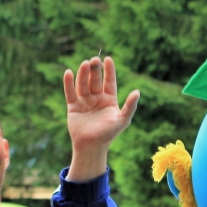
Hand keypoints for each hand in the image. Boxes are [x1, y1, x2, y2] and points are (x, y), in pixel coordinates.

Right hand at [64, 56, 139, 181]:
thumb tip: (137, 92)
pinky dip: (69, 83)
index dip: (109, 70)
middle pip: (95, 80)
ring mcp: (84, 101)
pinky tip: (69, 73)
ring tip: (85, 64)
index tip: (108, 59)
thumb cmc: (109, 134)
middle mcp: (96, 98)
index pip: (109, 81)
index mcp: (109, 99)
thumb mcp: (122, 120)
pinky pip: (70, 92)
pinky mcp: (73, 106)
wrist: (92, 146)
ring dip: (83, 73)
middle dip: (95, 69)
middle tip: (94, 59)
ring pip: (83, 84)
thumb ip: (130, 106)